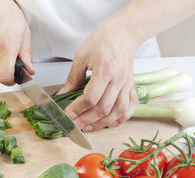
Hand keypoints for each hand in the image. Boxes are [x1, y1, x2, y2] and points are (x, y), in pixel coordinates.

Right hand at [0, 0, 34, 84]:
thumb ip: (27, 54)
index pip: (5, 76)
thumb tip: (29, 70)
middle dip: (6, 73)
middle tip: (11, 63)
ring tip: (1, 46)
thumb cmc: (5, 11)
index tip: (15, 78)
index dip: (11, 81)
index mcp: (6, 45)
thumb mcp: (24, 31)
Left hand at [59, 17, 139, 131]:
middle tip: (74, 125)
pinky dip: (120, 119)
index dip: (77, 110)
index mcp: (105, 70)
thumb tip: (62, 95)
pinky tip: (109, 123)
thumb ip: (73, 78)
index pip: (91, 98)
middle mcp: (119, 79)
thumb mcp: (81, 56)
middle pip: (103, 108)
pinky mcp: (132, 87)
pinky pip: (130, 108)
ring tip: (87, 127)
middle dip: (86, 120)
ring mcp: (127, 84)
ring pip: (117, 112)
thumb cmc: (102, 40)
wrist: (124, 33)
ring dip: (101, 123)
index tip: (67, 115)